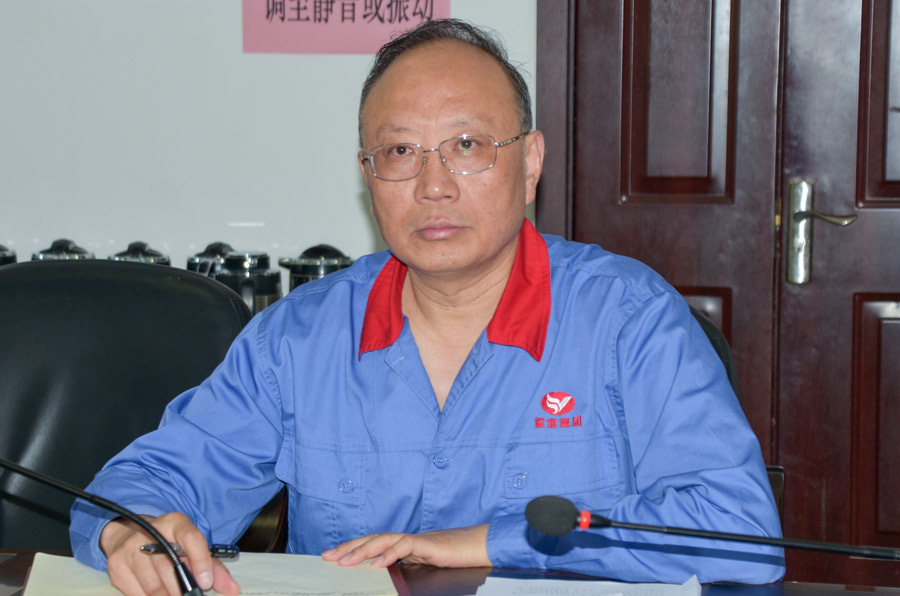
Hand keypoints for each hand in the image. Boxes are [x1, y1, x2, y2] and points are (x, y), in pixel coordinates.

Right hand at [99, 512, 240, 595]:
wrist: (128, 534)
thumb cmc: (167, 543)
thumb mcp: (192, 548)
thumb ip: (214, 568)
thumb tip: (233, 589)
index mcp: (176, 523)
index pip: (191, 538)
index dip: (201, 562)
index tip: (206, 583)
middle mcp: (151, 532)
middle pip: (171, 569)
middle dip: (184, 590)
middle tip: (191, 595)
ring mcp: (131, 549)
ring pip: (155, 587)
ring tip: (176, 595)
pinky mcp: (116, 566)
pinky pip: (137, 594)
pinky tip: (157, 594)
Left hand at [321, 524, 489, 568]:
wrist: (477, 547)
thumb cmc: (452, 558)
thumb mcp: (422, 567)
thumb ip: (404, 567)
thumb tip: (381, 574)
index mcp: (402, 545)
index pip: (372, 544)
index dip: (351, 548)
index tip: (331, 556)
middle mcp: (406, 539)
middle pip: (372, 539)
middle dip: (349, 548)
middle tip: (328, 557)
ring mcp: (416, 540)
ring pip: (384, 540)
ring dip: (363, 550)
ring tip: (346, 561)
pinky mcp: (428, 544)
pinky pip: (406, 546)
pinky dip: (391, 553)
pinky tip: (379, 563)